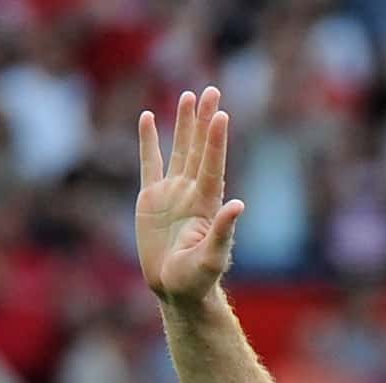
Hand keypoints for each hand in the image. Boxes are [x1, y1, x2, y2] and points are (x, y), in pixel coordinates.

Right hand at [136, 87, 243, 305]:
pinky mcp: (151, 198)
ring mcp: (171, 192)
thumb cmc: (197, 280)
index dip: (216, 141)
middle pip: (199, 149)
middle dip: (204, 120)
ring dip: (184, 123)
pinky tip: (148, 117)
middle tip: (212, 90)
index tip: (221, 114)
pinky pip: (150, 163)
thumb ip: (223, 233)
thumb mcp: (211, 259)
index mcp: (207, 204)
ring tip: (189, 96)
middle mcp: (191, 192)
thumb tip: (237, 206)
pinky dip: (148, 141)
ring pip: (178, 149)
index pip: (212, 165)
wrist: (174, 290)